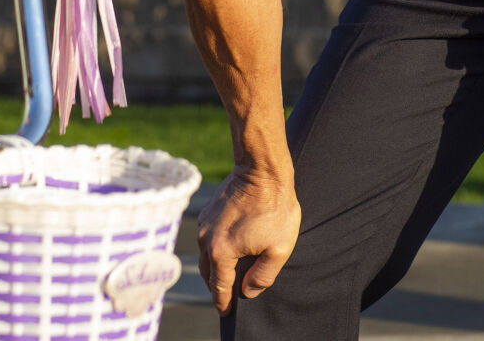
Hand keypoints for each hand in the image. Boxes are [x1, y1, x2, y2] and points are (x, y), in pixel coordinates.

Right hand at [195, 167, 299, 313]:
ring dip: (215, 267)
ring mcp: (204, 224)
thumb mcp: (279, 249)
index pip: (219, 287)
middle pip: (208, 273)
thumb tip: (248, 291)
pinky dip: (214, 250)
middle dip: (217, 287)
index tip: (226, 312)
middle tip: (227, 296)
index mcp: (221, 253)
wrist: (262, 170)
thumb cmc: (274, 208)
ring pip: (205, 256)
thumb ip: (263, 276)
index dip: (223, 303)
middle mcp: (206, 240)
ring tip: (228, 274)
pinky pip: (207, 239)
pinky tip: (228, 248)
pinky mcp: (207, 211)